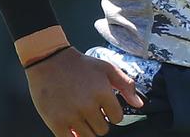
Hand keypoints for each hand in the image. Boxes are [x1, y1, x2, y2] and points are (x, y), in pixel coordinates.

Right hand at [26, 48, 144, 136]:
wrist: (49, 60)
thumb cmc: (80, 65)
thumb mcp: (107, 68)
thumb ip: (126, 85)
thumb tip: (139, 104)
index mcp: (103, 92)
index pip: (117, 118)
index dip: (112, 113)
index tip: (103, 107)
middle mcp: (88, 106)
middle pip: (103, 129)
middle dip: (99, 121)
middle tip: (90, 110)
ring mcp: (71, 115)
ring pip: (88, 136)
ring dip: (86, 129)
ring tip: (80, 115)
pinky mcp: (56, 122)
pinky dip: (72, 135)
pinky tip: (71, 125)